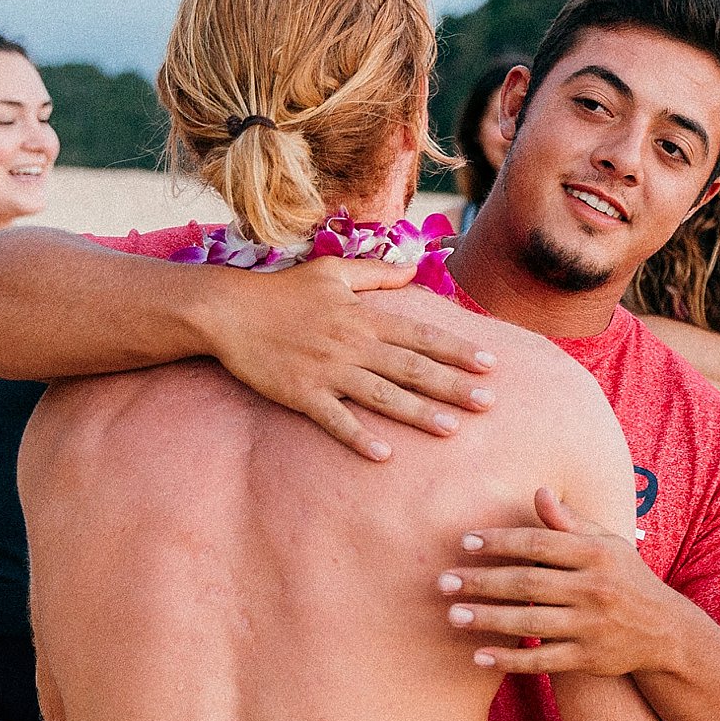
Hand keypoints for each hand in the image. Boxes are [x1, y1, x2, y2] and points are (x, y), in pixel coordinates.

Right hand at [199, 254, 497, 460]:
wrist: (229, 311)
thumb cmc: (283, 290)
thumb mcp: (333, 270)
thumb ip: (377, 272)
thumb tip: (414, 265)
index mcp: (364, 317)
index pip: (422, 335)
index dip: (457, 350)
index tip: (490, 363)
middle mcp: (353, 345)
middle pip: (412, 368)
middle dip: (453, 385)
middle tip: (489, 402)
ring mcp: (328, 371)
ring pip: (383, 395)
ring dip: (419, 413)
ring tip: (453, 429)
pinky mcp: (302, 394)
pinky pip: (335, 420)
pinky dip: (359, 437)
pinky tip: (383, 455)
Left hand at [439, 487, 711, 676]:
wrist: (666, 632)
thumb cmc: (626, 579)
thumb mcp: (607, 544)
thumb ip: (570, 522)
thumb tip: (539, 491)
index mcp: (596, 554)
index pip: (539, 544)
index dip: (500, 542)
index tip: (465, 543)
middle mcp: (594, 589)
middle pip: (528, 584)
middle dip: (483, 582)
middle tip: (444, 582)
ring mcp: (592, 627)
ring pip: (530, 624)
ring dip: (488, 620)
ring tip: (453, 615)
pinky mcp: (589, 659)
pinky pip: (542, 662)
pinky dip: (509, 661)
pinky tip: (478, 657)